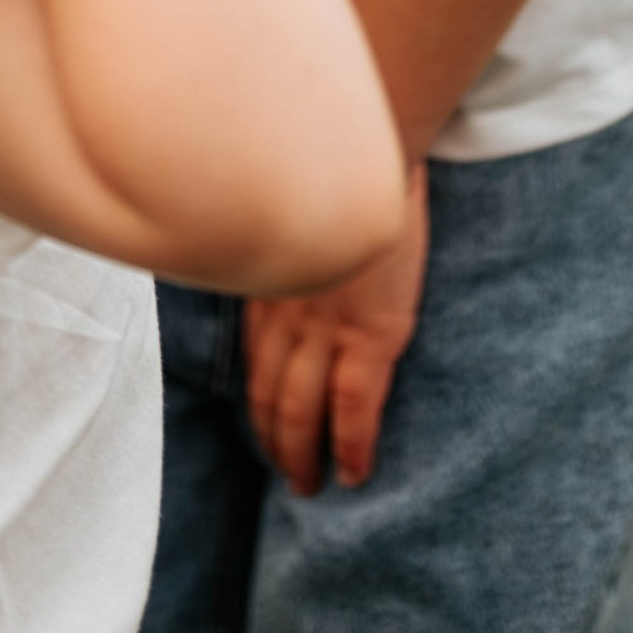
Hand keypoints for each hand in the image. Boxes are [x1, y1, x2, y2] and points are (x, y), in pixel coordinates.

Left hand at [244, 157, 427, 494]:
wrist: (377, 145)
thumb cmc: (342, 166)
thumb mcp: (298, 206)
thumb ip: (290, 235)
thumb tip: (285, 239)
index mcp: (273, 281)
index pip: (255, 357)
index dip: (259, 399)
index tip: (264, 424)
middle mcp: (288, 311)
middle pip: (268, 393)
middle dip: (272, 439)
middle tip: (285, 472)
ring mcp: (326, 326)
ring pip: (301, 410)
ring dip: (301, 454)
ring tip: (310, 486)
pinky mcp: (370, 335)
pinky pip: (354, 407)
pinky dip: (352, 444)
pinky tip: (355, 471)